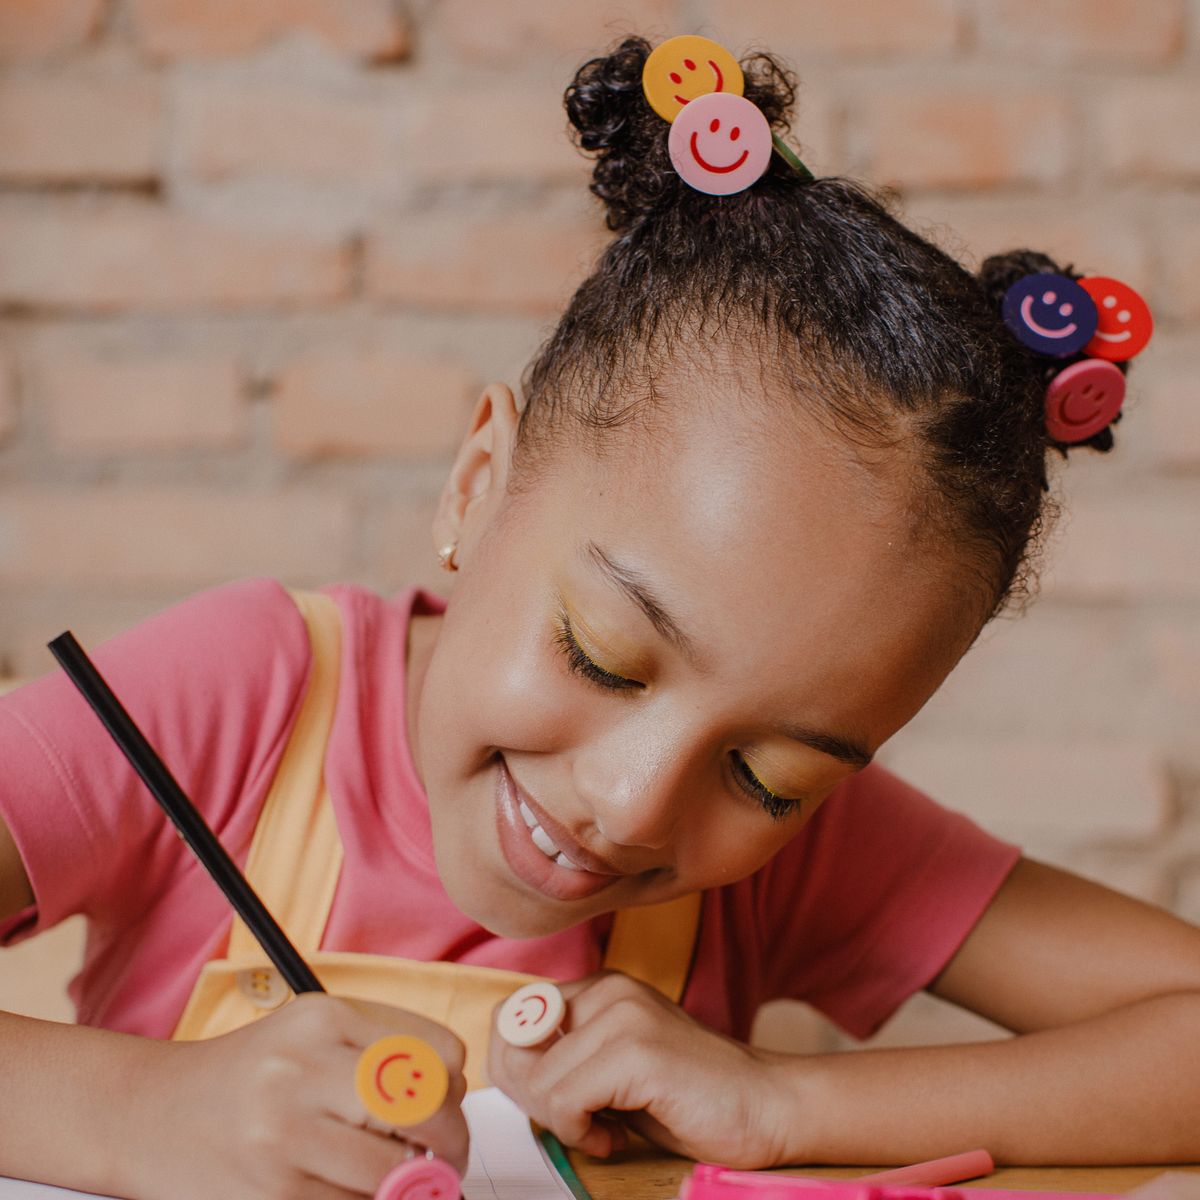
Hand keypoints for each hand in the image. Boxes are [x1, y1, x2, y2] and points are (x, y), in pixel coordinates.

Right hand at [129, 993, 467, 1199]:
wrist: (147, 1114)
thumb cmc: (245, 1076)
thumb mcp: (312, 1035)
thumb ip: (382, 1054)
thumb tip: (451, 1102)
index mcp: (324, 1017)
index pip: (437, 1054)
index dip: (453, 1090)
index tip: (447, 1107)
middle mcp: (303, 1070)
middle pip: (427, 1110)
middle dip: (449, 1143)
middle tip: (444, 1158)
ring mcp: (284, 1137)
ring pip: (394, 1172)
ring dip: (407, 1184)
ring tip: (393, 1177)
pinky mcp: (270, 1196)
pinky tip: (346, 1189)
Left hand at [488, 971, 795, 1168]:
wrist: (767, 1106)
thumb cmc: (691, 1097)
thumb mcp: (613, 1069)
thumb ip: (565, 1059)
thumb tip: (505, 1069)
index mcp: (599, 988)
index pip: (510, 1018)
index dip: (516, 1072)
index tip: (554, 1104)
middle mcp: (607, 990)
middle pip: (514, 1049)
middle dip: (534, 1101)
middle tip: (578, 1123)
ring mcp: (622, 1015)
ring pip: (538, 1082)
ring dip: (564, 1124)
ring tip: (607, 1130)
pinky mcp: (636, 1051)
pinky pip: (565, 1101)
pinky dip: (581, 1133)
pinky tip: (617, 1137)